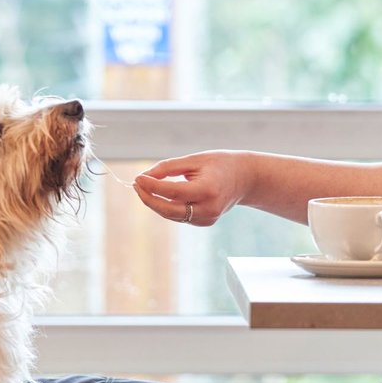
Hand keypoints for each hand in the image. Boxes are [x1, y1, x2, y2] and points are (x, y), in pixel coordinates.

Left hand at [133, 151, 250, 226]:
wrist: (244, 178)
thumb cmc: (219, 164)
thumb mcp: (194, 160)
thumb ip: (168, 168)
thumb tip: (144, 177)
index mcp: (207, 190)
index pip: (172, 192)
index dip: (152, 186)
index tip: (138, 177)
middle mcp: (208, 208)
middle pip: (168, 209)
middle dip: (148, 198)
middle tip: (136, 184)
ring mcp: (207, 218)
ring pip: (171, 215)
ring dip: (155, 203)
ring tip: (144, 187)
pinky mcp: (205, 222)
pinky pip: (179, 216)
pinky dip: (167, 206)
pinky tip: (161, 194)